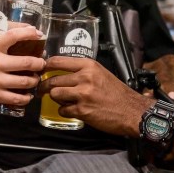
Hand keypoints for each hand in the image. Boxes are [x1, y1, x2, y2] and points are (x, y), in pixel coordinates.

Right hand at [0, 26, 44, 109]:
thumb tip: (21, 46)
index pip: (12, 36)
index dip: (28, 33)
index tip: (38, 33)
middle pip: (27, 61)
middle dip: (39, 63)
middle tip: (41, 63)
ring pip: (26, 81)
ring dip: (34, 80)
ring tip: (34, 78)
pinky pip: (19, 98)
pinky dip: (27, 97)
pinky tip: (27, 94)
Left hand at [37, 56, 152, 136]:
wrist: (132, 111)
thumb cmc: (117, 93)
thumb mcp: (101, 73)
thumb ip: (82, 71)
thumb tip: (61, 72)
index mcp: (89, 65)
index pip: (58, 61)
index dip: (45, 66)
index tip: (41, 70)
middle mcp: (85, 77)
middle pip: (53, 79)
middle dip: (45, 86)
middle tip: (41, 90)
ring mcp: (83, 94)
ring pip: (55, 94)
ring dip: (56, 99)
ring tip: (62, 100)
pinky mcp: (82, 110)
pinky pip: (62, 109)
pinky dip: (65, 111)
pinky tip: (73, 110)